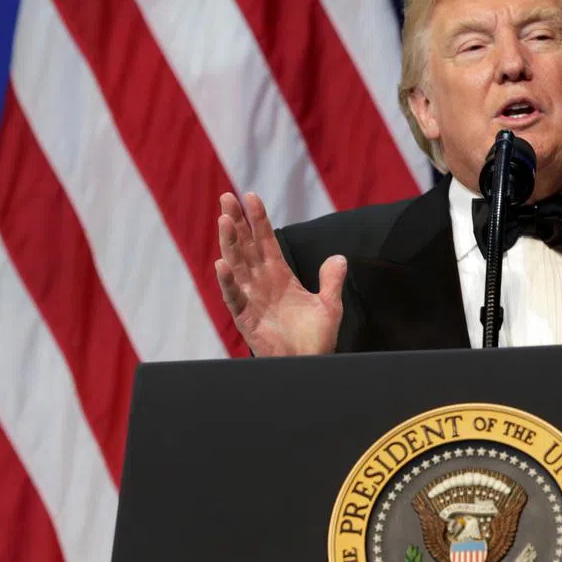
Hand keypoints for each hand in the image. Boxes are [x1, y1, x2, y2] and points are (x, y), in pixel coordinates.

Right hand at [214, 192, 346, 355]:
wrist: (309, 365)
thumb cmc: (315, 339)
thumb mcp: (329, 305)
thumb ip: (331, 281)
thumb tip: (339, 257)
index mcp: (280, 276)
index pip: (266, 241)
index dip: (258, 219)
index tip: (251, 196)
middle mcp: (262, 283)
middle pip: (246, 247)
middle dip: (237, 222)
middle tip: (227, 196)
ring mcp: (252, 299)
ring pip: (237, 266)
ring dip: (230, 243)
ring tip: (224, 220)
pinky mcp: (246, 319)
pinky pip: (234, 298)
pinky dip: (227, 282)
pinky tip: (221, 264)